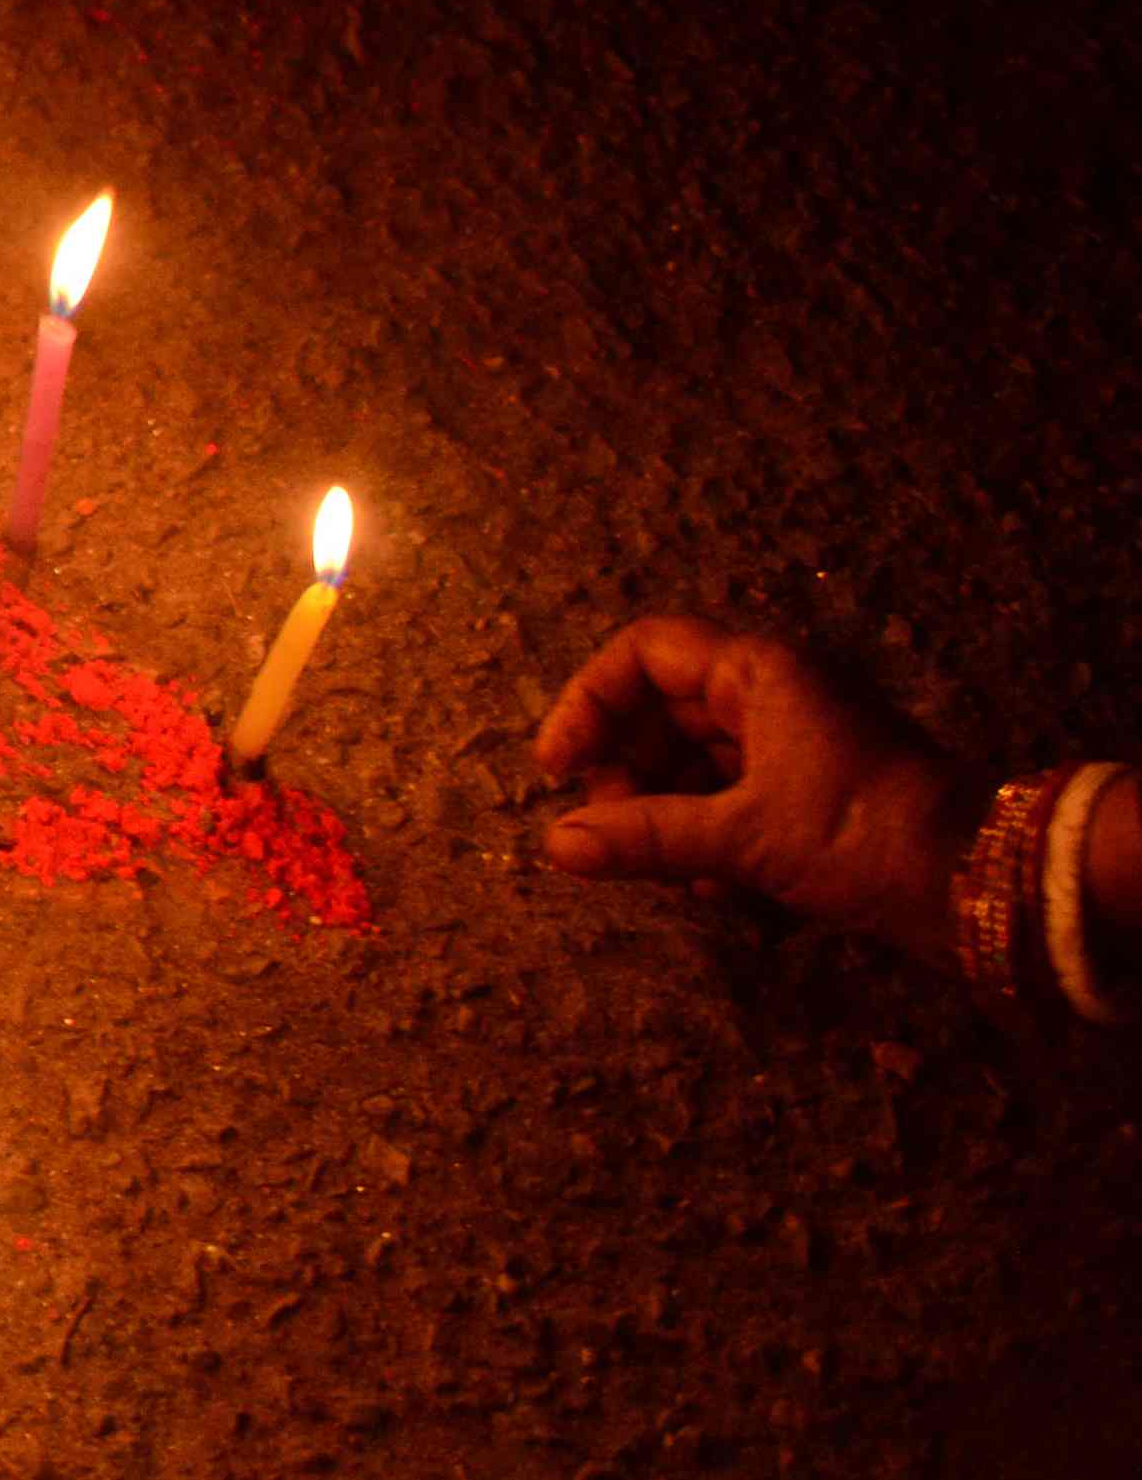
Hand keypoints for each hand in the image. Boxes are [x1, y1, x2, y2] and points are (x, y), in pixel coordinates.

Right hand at [533, 617, 969, 967]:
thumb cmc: (866, 836)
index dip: (590, 702)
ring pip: (698, 761)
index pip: (644, 654)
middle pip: (664, 710)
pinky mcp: (816, 798)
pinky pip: (735, 800)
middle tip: (606, 829)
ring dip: (664, 811)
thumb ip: (646, 836)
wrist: (988, 889)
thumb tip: (555, 847)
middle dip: (626, 769)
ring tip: (656, 868)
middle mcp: (775, 697)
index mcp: (759, 674)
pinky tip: (706, 888)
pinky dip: (707, 835)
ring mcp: (798, 748)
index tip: (560, 767)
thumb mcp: (747, 837)